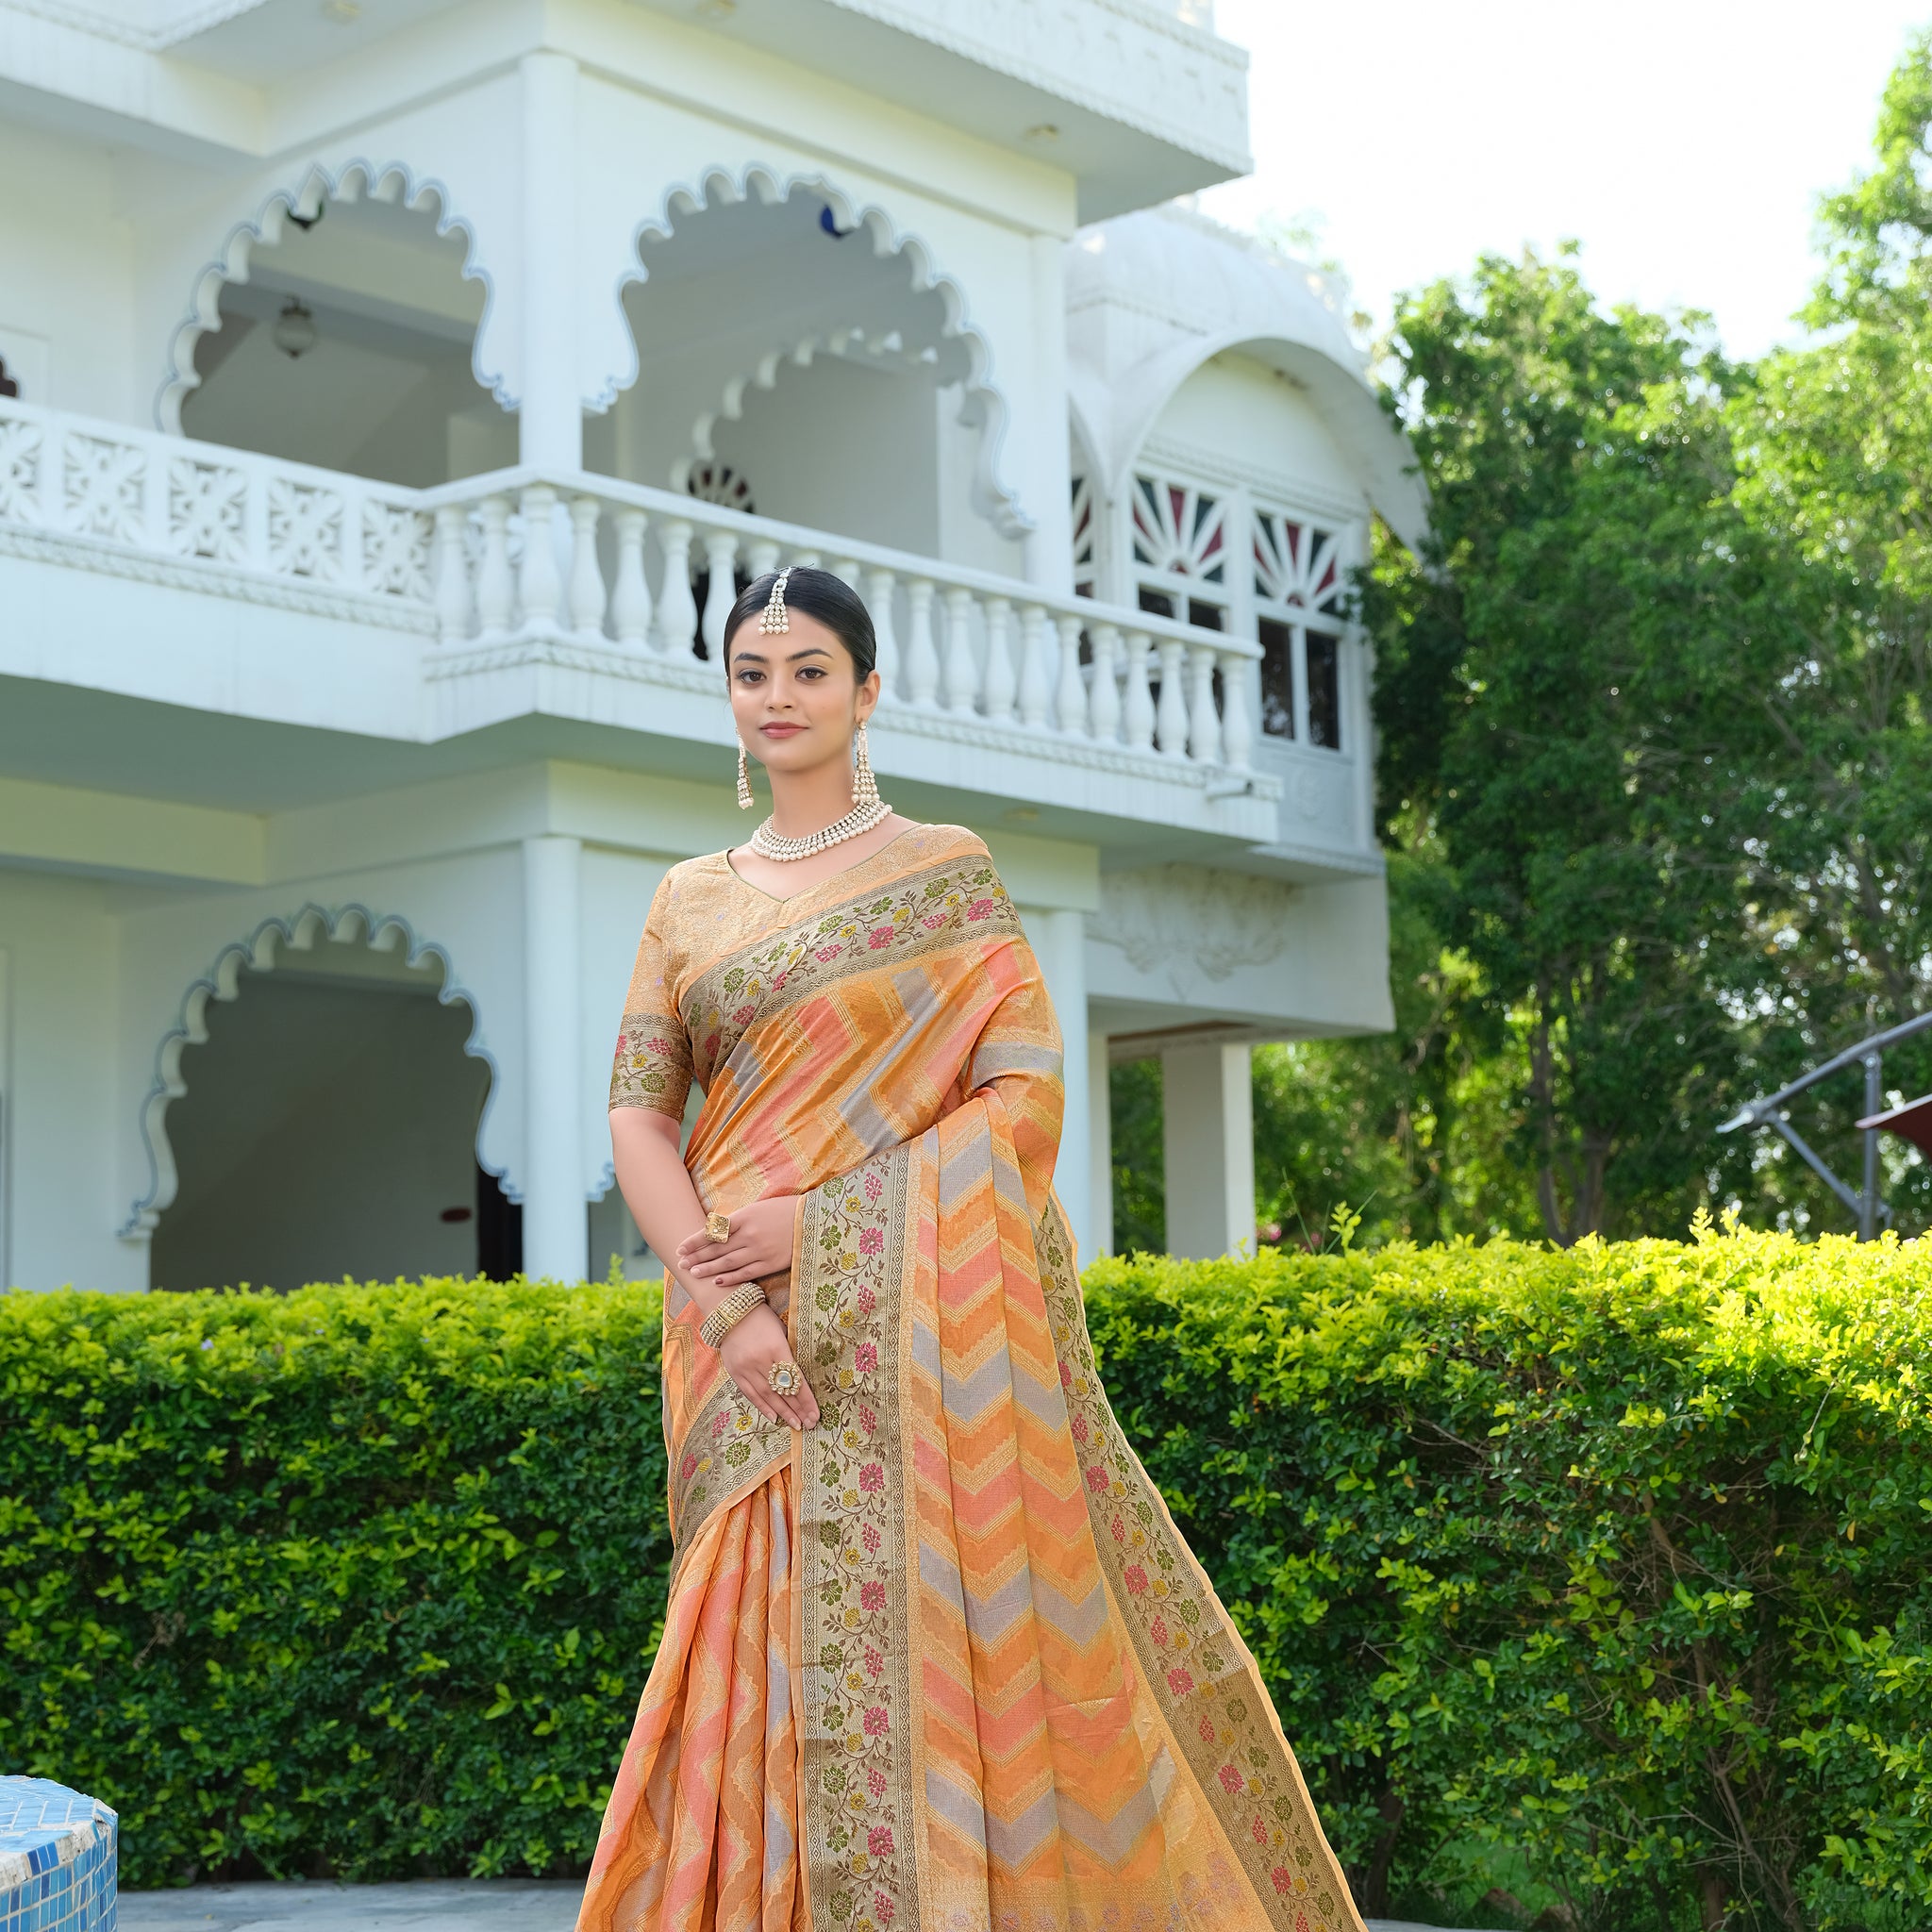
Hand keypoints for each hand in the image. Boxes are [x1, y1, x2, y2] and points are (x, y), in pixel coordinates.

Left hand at [679, 1195, 798, 1291]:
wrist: (814, 1220)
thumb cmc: (785, 1210)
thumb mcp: (759, 1208)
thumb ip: (738, 1220)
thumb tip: (716, 1231)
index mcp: (745, 1217)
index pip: (713, 1231)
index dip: (694, 1241)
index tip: (681, 1248)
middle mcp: (750, 1235)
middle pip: (717, 1249)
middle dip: (697, 1256)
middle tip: (681, 1264)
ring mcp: (760, 1251)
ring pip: (728, 1263)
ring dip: (708, 1269)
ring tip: (693, 1273)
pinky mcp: (771, 1264)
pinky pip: (746, 1273)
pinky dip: (730, 1278)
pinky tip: (717, 1281)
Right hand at [719, 1304, 818, 1430]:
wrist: (730, 1311)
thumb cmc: (762, 1318)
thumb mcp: (781, 1330)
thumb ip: (789, 1353)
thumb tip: (800, 1377)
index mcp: (777, 1347)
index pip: (795, 1380)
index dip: (806, 1399)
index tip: (816, 1413)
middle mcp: (760, 1360)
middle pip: (782, 1391)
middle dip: (797, 1409)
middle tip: (809, 1424)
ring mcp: (745, 1367)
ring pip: (767, 1395)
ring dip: (782, 1412)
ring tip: (795, 1424)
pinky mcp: (734, 1372)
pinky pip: (750, 1393)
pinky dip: (762, 1406)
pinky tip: (773, 1416)